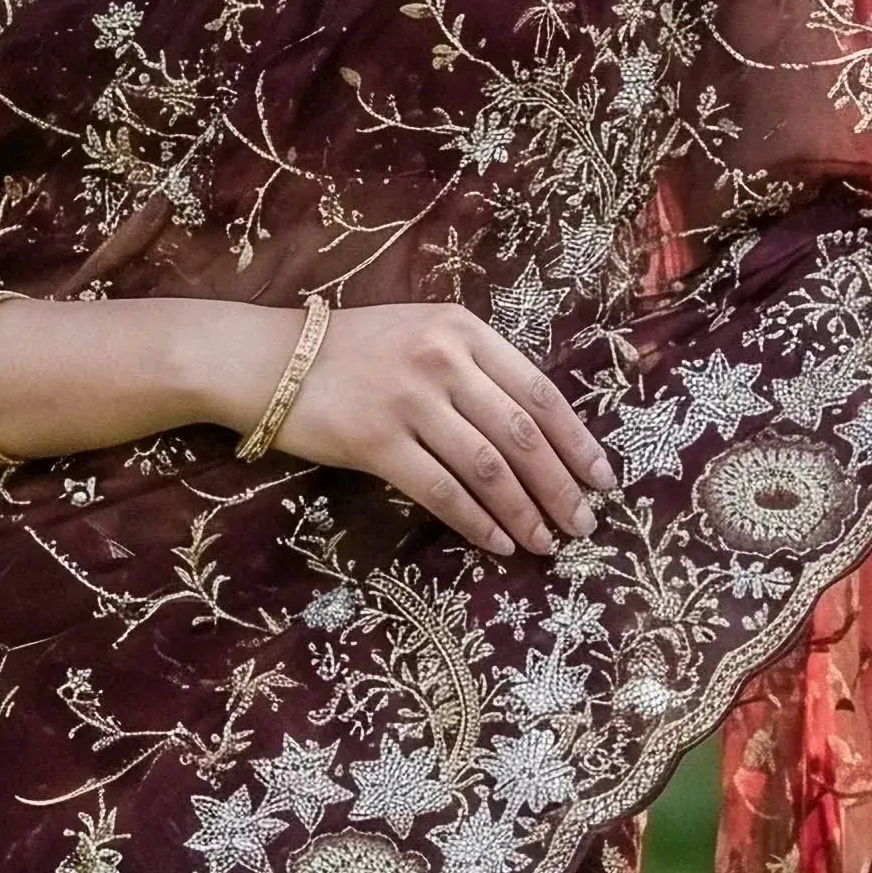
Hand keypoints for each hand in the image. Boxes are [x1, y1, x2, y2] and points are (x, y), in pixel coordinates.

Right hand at [248, 299, 612, 555]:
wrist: (269, 360)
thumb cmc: (351, 352)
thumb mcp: (422, 334)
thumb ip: (475, 367)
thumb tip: (535, 431)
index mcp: (463, 330)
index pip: (538, 391)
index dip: (576, 441)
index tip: (602, 477)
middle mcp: (442, 360)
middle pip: (521, 434)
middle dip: (560, 485)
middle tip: (584, 523)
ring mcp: (409, 400)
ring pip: (488, 467)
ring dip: (525, 511)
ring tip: (547, 542)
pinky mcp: (376, 441)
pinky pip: (442, 490)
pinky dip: (477, 521)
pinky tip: (498, 542)